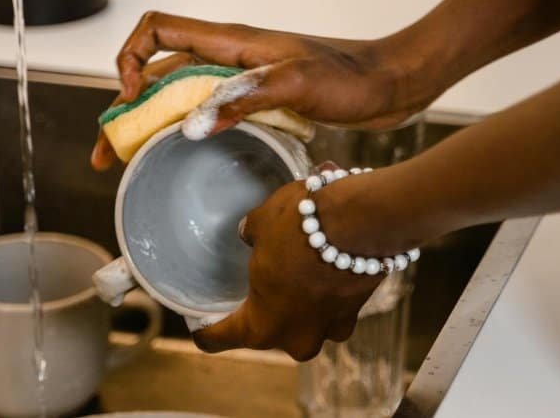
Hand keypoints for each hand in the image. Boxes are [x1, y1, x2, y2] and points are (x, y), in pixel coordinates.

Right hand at [91, 11, 436, 170]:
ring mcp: (241, 79)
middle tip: (107, 155)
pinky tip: (179, 157)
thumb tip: (189, 126)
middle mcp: (229, 57)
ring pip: (178, 96)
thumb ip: (242, 99)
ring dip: (149, 124)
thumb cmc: (350, 78)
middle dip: (126, 108)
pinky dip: (182, 131)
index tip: (130, 99)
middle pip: (158, 71)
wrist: (392, 84)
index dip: (131, 58)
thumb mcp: (295, 85)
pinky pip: (206, 112)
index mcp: (231, 42)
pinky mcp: (258, 101)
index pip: (157, 29)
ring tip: (130, 163)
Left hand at [192, 174, 384, 360]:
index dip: (205, 331)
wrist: (361, 221)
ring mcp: (328, 330)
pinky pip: (333, 307)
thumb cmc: (299, 227)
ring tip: (295, 267)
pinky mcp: (355, 313)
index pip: (218, 340)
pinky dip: (327, 290)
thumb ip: (251, 235)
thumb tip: (250, 233)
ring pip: (304, 320)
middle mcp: (295, 339)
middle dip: (262, 308)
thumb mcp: (261, 223)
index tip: (198, 325)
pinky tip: (323, 264)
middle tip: (255, 284)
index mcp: (260, 326)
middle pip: (267, 332)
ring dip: (299, 300)